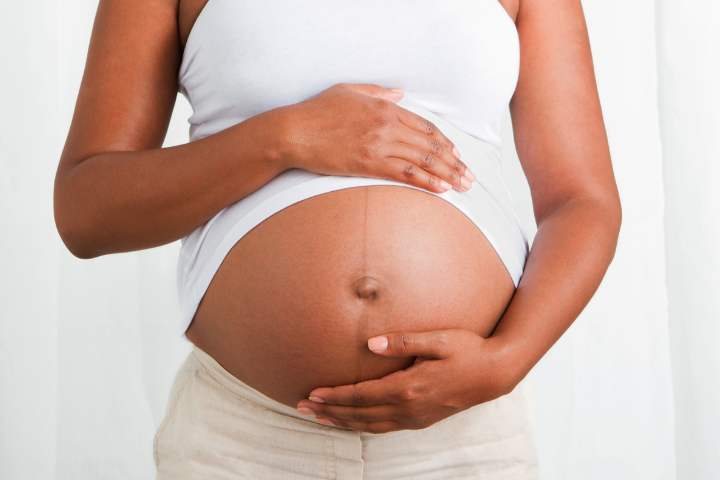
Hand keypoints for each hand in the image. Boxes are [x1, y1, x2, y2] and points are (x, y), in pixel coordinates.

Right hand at [281, 83, 475, 192]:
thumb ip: (377, 91)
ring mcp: (379, 144)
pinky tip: (441, 189)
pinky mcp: (368, 163)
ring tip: (463, 186)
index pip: (424, 126)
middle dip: (454, 162)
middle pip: (430, 145)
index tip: (456, 154)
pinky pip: (405, 174)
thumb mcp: (348, 90)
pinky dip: (427, 182)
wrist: (293, 132)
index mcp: (384, 107)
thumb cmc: (316, 112)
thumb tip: (399, 93)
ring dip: (447, 174)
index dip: (444, 142)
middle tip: (469, 176)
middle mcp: (387, 125)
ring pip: (423, 161)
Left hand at [296, 329, 515, 433]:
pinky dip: (361, 426)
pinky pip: (383, 428)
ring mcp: (415, 417)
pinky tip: (351, 422)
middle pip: (359, 414)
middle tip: (302, 408)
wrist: (495, 373)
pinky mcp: (421, 420)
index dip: (334, 395)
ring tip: (319, 418)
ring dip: (341, 422)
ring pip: (369, 425)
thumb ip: (403, 342)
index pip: (361, 395)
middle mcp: (409, 408)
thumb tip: (371, 344)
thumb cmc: (467, 350)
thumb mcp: (438, 340)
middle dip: (328, 411)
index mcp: (409, 387)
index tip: (312, 393)